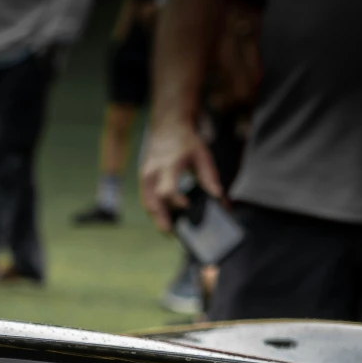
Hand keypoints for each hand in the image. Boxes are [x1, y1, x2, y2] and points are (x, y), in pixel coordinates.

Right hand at [138, 115, 222, 230]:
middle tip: (173, 235)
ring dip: (157, 219)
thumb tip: (218, 197)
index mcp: (168, 165)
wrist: (166, 127)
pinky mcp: (143, 180)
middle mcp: (153, 173)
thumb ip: (209, 177)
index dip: (175, 202)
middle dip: (161, 220)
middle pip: (152, 203)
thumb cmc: (186, 142)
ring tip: (170, 232)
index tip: (187, 208)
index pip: (167, 190)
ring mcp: (145, 177)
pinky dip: (156, 212)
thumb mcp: (202, 156)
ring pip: (147, 204)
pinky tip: (166, 220)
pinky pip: (147, 200)